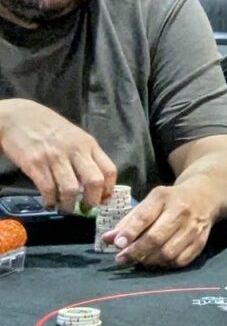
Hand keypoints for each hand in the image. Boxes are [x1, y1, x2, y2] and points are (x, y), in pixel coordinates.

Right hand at [0, 99, 116, 212]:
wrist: (18, 117)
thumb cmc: (49, 127)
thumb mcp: (74, 136)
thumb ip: (84, 155)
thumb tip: (92, 182)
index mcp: (88, 144)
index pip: (109, 169)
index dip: (108, 189)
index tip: (103, 200)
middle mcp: (75, 150)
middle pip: (94, 181)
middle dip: (92, 200)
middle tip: (86, 209)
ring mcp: (55, 157)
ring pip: (71, 189)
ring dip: (70, 205)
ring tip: (66, 209)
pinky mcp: (36, 164)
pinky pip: (48, 189)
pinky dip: (50, 201)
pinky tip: (49, 202)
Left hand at [102, 184, 215, 267]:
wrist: (205, 197)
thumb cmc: (170, 201)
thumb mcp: (150, 202)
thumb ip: (128, 221)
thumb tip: (107, 240)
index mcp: (164, 197)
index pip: (144, 216)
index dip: (129, 232)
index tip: (117, 245)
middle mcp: (181, 211)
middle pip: (156, 238)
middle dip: (135, 252)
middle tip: (121, 259)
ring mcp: (193, 227)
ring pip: (168, 253)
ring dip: (149, 260)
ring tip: (139, 260)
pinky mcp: (201, 241)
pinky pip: (180, 261)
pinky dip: (165, 265)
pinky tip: (156, 261)